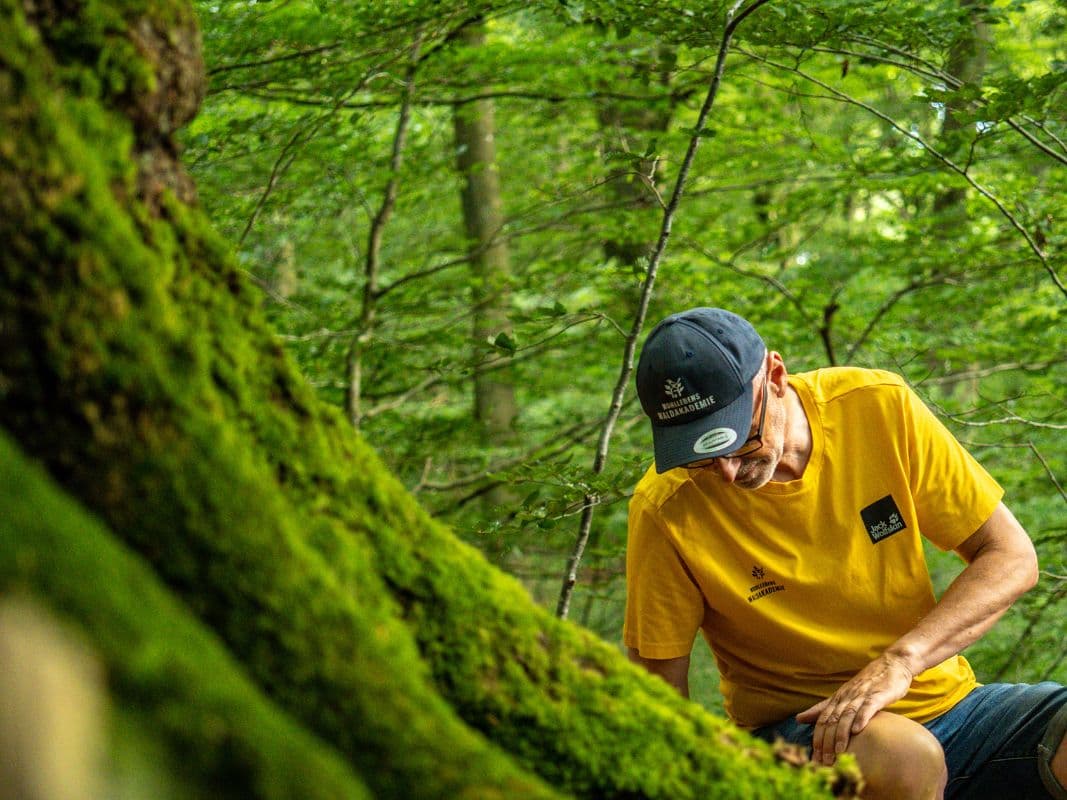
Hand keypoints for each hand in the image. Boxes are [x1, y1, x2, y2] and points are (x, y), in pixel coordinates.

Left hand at [795, 653, 914, 764]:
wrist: (891, 665)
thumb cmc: (867, 683)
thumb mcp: (843, 695)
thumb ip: (822, 708)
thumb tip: (798, 718)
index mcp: (837, 699)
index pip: (822, 720)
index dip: (817, 739)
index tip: (815, 758)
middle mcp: (846, 697)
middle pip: (831, 720)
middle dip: (826, 741)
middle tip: (825, 761)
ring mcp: (861, 695)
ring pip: (846, 715)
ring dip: (841, 733)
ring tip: (839, 751)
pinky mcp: (878, 694)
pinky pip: (868, 707)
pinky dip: (862, 718)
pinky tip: (857, 730)